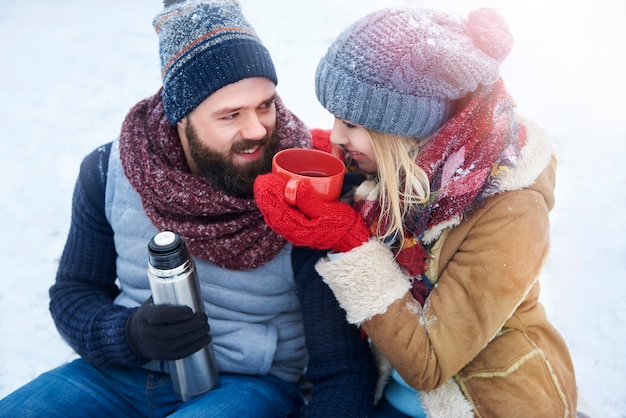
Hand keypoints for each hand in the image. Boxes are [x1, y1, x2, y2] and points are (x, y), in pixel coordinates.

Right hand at [126, 299, 210, 360]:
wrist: (134, 337)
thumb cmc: (149, 315)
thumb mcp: (152, 303)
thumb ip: (166, 295)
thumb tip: (189, 284)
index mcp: (145, 317)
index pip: (160, 317)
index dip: (177, 314)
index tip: (191, 310)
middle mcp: (148, 334)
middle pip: (172, 332)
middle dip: (192, 325)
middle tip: (204, 317)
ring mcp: (155, 347)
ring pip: (178, 344)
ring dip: (197, 335)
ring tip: (207, 327)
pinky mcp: (163, 356)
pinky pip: (181, 353)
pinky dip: (196, 346)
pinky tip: (206, 339)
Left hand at [254, 173, 369, 252]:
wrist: (351, 238)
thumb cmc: (341, 224)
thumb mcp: (327, 211)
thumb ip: (309, 201)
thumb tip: (293, 187)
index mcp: (299, 229)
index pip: (278, 210)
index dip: (269, 194)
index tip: (265, 180)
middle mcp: (293, 233)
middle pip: (273, 213)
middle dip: (266, 195)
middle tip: (262, 179)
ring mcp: (295, 233)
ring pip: (276, 216)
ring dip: (269, 201)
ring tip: (265, 186)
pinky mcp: (299, 230)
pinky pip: (282, 218)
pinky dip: (275, 207)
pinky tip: (274, 199)